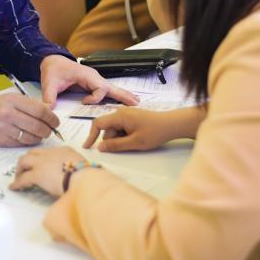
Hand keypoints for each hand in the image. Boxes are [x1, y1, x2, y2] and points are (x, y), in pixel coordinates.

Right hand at [0, 93, 60, 146]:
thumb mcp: (13, 98)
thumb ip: (30, 105)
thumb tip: (49, 113)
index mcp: (14, 101)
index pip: (40, 111)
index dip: (51, 118)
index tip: (55, 122)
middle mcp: (9, 114)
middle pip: (37, 126)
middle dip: (48, 130)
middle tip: (50, 130)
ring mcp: (5, 129)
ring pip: (31, 137)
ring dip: (40, 137)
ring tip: (40, 134)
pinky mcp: (2, 140)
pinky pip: (22, 143)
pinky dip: (29, 141)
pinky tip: (29, 137)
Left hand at [9, 147, 88, 196]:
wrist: (84, 179)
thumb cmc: (88, 177)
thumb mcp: (82, 169)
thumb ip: (75, 170)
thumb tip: (72, 179)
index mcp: (64, 151)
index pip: (48, 152)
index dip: (42, 159)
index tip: (40, 165)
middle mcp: (51, 153)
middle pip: (33, 153)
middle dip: (27, 161)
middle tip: (24, 170)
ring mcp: (43, 162)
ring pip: (24, 160)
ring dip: (20, 169)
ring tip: (18, 178)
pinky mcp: (37, 174)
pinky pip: (23, 178)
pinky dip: (17, 183)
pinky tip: (14, 188)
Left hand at [40, 54, 138, 107]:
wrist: (53, 60)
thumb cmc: (53, 69)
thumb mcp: (49, 82)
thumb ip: (49, 96)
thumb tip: (47, 110)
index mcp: (86, 74)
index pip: (100, 88)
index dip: (95, 98)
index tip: (84, 102)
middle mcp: (94, 77)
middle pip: (112, 87)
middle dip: (123, 95)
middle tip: (136, 104)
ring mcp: (95, 80)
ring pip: (112, 88)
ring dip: (123, 95)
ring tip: (136, 103)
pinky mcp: (93, 83)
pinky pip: (107, 90)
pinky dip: (117, 95)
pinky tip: (125, 100)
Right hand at [83, 105, 205, 152]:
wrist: (172, 124)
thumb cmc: (154, 132)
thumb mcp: (134, 142)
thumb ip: (115, 145)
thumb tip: (100, 147)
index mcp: (119, 116)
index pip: (98, 124)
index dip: (91, 136)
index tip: (88, 147)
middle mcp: (120, 112)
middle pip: (107, 128)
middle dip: (112, 140)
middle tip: (127, 146)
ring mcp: (126, 114)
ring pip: (114, 129)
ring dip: (120, 138)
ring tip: (135, 141)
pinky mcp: (131, 117)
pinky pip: (121, 127)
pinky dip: (125, 135)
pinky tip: (136, 138)